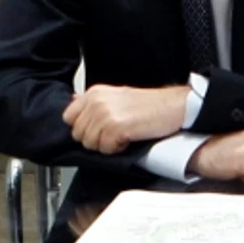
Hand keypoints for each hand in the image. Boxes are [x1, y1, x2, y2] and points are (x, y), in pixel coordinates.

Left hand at [61, 85, 190, 153]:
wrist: (175, 107)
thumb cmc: (149, 105)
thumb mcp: (116, 96)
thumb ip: (93, 102)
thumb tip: (74, 103)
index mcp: (95, 93)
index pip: (68, 117)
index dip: (82, 128)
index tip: (97, 130)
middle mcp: (96, 101)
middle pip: (78, 134)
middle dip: (95, 139)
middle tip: (114, 133)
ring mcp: (104, 114)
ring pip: (90, 144)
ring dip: (106, 145)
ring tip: (123, 135)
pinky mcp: (115, 127)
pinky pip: (105, 149)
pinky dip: (117, 149)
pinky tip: (129, 139)